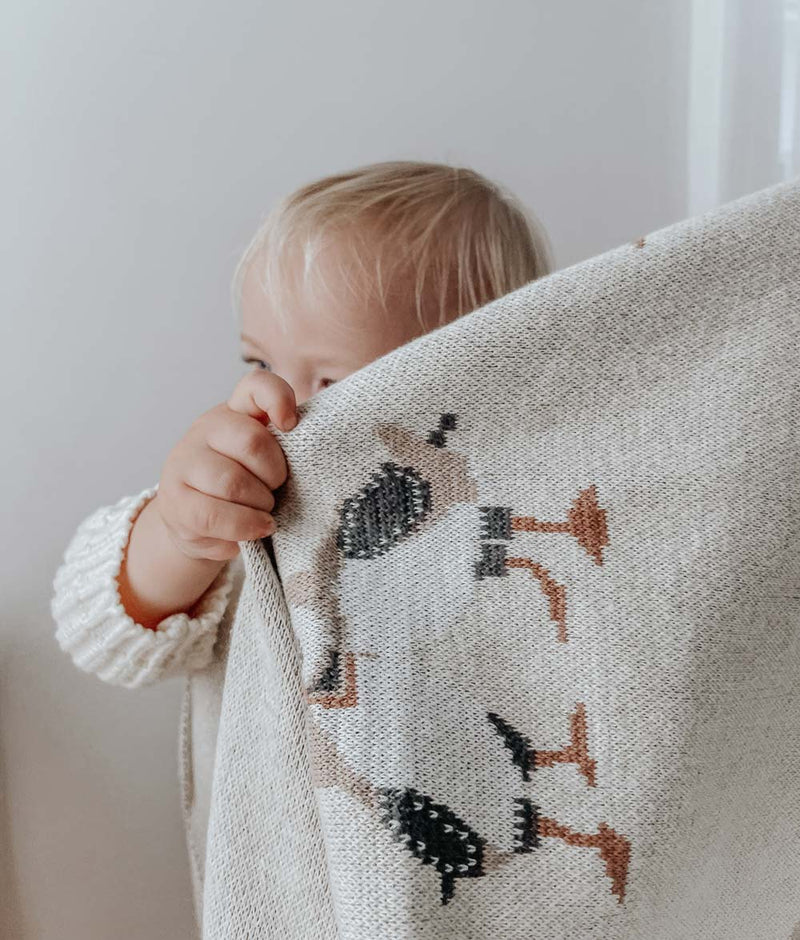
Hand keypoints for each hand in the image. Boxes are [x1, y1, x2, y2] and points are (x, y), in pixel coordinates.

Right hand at [153, 370, 297, 561]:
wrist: (195, 522)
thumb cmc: (244, 486)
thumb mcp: (265, 461)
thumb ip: (284, 448)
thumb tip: (313, 452)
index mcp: (236, 412)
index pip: (256, 386)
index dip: (278, 399)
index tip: (291, 424)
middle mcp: (206, 429)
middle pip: (252, 442)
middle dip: (274, 474)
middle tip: (277, 489)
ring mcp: (185, 462)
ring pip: (232, 482)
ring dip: (259, 504)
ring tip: (265, 512)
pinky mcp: (174, 499)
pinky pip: (214, 515)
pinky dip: (243, 526)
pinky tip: (256, 529)